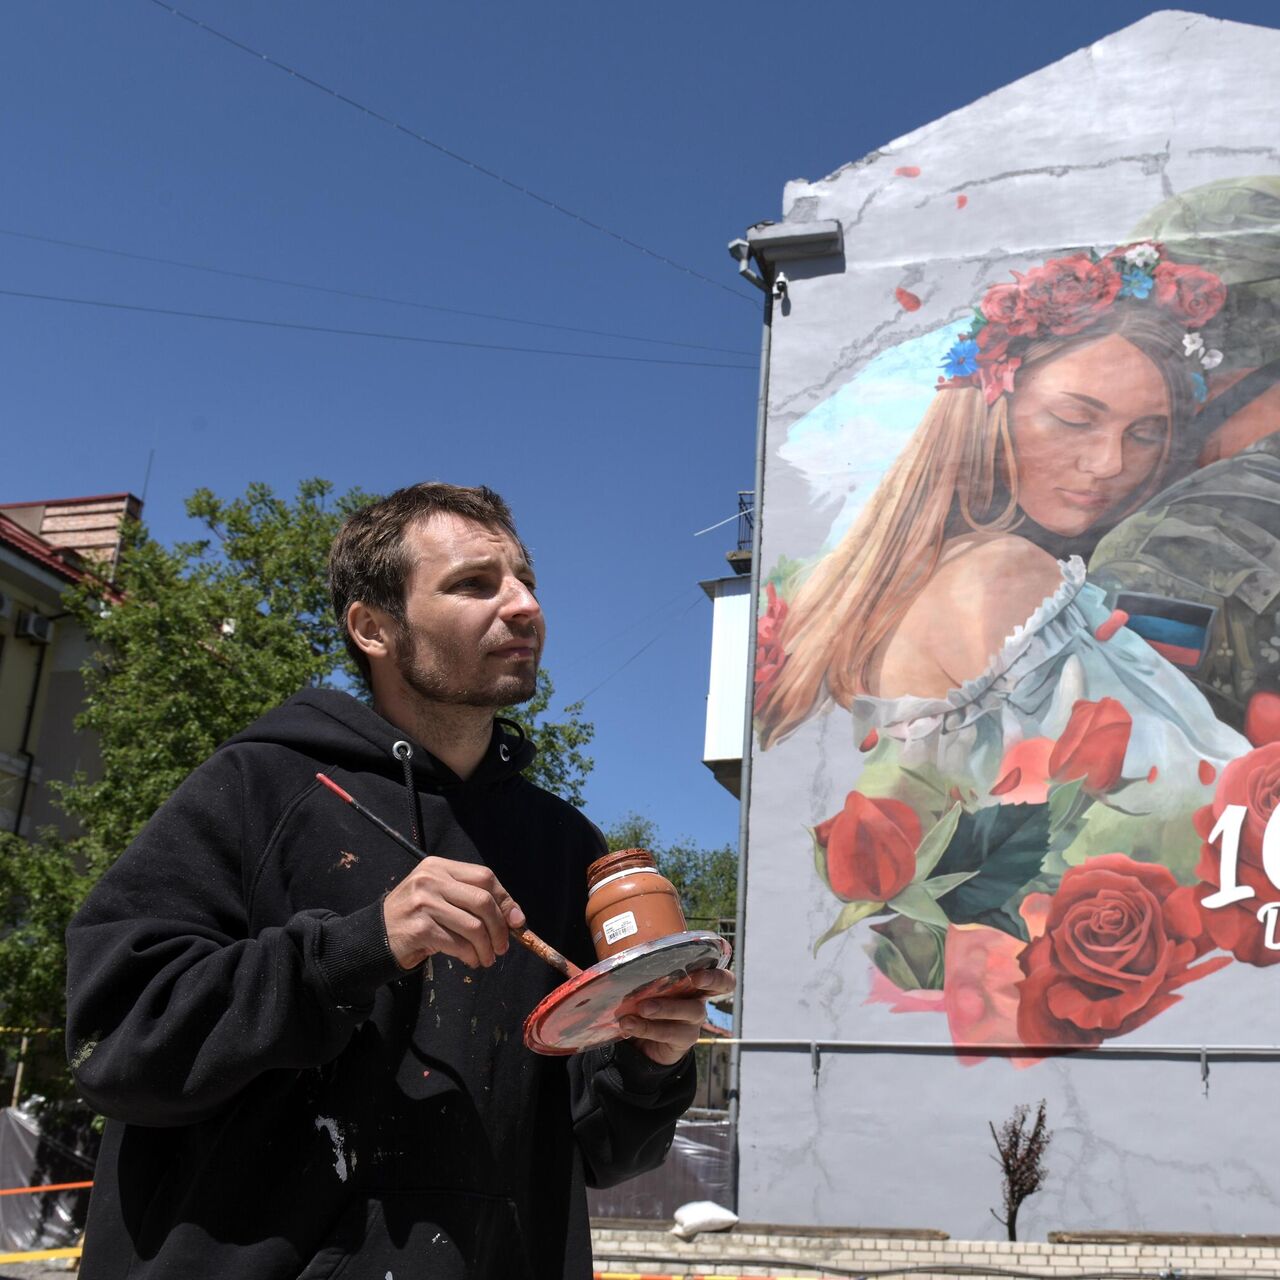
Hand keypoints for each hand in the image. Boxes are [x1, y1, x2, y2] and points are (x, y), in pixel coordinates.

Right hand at [382, 857, 524, 970]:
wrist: (376, 938)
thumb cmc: (417, 918)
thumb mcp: (442, 898)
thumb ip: (473, 901)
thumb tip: (517, 918)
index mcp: (439, 866)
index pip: (484, 876)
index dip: (505, 900)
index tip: (516, 921)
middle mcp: (430, 879)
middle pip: (483, 900)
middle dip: (500, 927)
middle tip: (503, 946)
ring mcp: (423, 903)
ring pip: (474, 925)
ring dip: (487, 947)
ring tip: (487, 958)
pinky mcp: (419, 928)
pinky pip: (458, 943)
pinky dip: (471, 955)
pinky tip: (471, 960)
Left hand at [619, 967, 736, 1065]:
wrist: (643, 1045)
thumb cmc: (648, 1004)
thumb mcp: (648, 988)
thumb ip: (645, 975)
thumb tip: (624, 959)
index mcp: (694, 979)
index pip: (719, 972)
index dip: (717, 972)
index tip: (700, 972)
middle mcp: (699, 997)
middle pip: (721, 986)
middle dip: (710, 980)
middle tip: (694, 978)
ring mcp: (694, 1020)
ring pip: (691, 1010)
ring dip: (665, 1008)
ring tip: (641, 1008)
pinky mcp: (683, 1040)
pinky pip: (670, 1033)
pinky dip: (647, 1028)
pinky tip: (628, 1025)